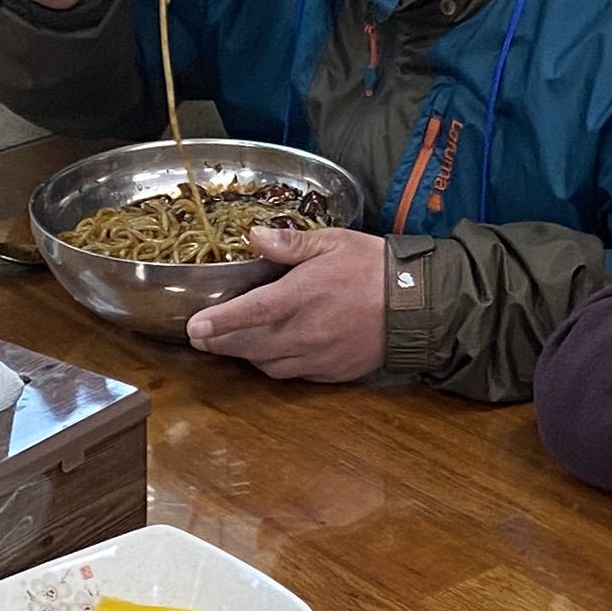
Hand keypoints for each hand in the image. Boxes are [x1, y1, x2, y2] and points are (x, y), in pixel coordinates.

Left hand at [182, 223, 391, 381]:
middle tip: (202, 337)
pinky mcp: (332, 373)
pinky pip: (293, 374)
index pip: (247, 313)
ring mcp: (317, 357)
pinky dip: (276, 365)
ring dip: (247, 355)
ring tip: (234, 342)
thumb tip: (254, 236)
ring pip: (268, 365)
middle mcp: (303, 332)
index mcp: (299, 297)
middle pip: (248, 346)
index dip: (217, 323)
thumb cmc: (375, 268)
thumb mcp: (333, 242)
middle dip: (220, 343)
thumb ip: (290, 244)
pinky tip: (273, 352)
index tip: (193, 328)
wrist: (419, 306)